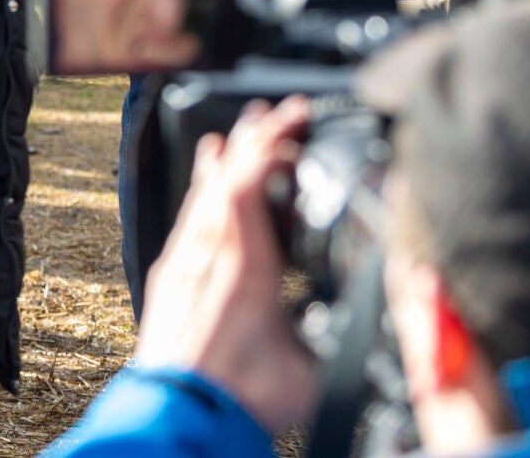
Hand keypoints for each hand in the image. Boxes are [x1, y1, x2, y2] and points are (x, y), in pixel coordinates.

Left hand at [133, 95, 318, 434]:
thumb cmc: (238, 398)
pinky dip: (202, 189)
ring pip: (203, 194)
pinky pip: (188, 216)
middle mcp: (206, 254)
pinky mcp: (170, 279)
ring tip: (240, 131)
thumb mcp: (310, 370)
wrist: (177, 417)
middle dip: (253, 137)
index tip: (300, 118)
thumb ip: (335, 336)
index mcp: (243, 266)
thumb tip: (358, 320)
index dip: (274, 142)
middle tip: (279, 112)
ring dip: (226, 159)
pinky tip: (206, 180)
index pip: (251, 180)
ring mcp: (183, 264)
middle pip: (224, 175)